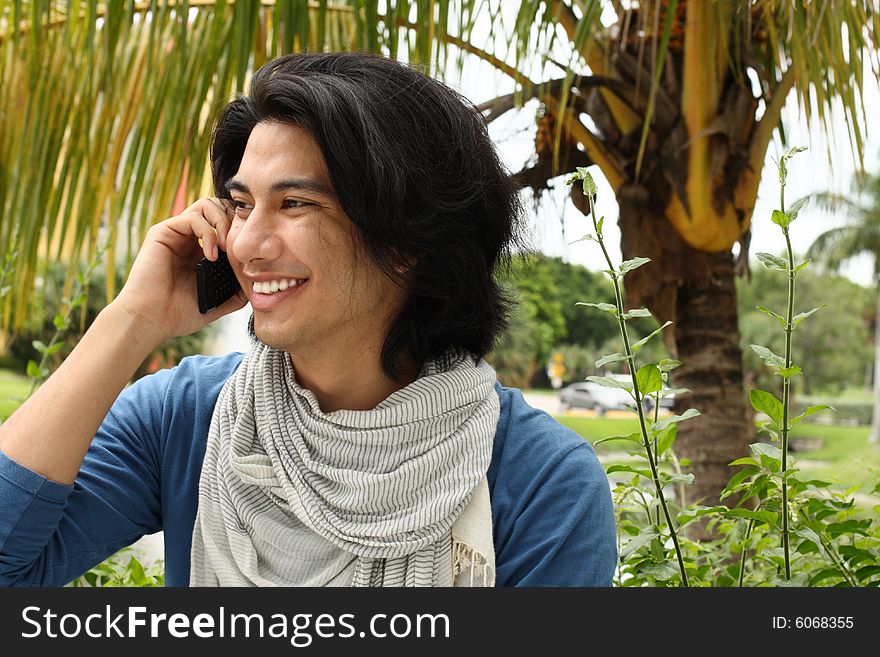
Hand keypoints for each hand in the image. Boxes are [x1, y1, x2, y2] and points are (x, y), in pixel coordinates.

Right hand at [113, 198, 247, 342]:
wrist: (152, 319)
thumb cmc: (178, 313)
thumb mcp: (217, 302)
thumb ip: (236, 291)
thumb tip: (257, 286)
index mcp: (200, 250)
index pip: (226, 224)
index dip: (240, 231)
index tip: (250, 251)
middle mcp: (188, 238)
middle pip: (218, 208)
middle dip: (234, 221)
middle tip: (240, 245)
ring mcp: (175, 233)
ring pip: (207, 205)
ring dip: (223, 223)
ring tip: (228, 249)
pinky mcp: (163, 232)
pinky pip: (193, 218)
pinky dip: (209, 232)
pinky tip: (213, 255)